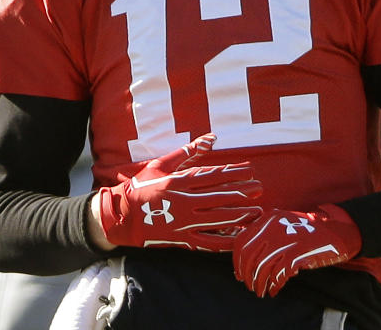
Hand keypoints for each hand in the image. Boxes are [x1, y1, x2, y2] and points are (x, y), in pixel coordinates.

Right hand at [98, 133, 261, 250]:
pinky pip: (207, 242)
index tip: (251, 170)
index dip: (234, 173)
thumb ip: (187, 152)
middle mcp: (184, 202)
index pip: (213, 176)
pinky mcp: (182, 240)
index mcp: (179, 182)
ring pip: (217, 219)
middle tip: (260, 189)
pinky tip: (240, 237)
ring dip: (239, 215)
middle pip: (220, 197)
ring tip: (256, 211)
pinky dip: (225, 241)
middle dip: (242, 193)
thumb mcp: (161, 164)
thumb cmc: (141, 186)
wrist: (120, 216)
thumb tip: (211, 138)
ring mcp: (183, 223)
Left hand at [232, 203, 361, 296]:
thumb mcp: (285, 224)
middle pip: (248, 257)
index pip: (241, 242)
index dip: (237, 262)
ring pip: (261, 268)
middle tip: (251, 286)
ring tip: (262, 291)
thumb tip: (245, 262)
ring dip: (259, 284)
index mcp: (268, 219)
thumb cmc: (310, 231)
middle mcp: (273, 227)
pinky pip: (278, 274)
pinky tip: (275, 290)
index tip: (239, 274)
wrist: (339, 231)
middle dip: (247, 276)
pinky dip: (274, 285)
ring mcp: (285, 239)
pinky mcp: (298, 253)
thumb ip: (266, 236)